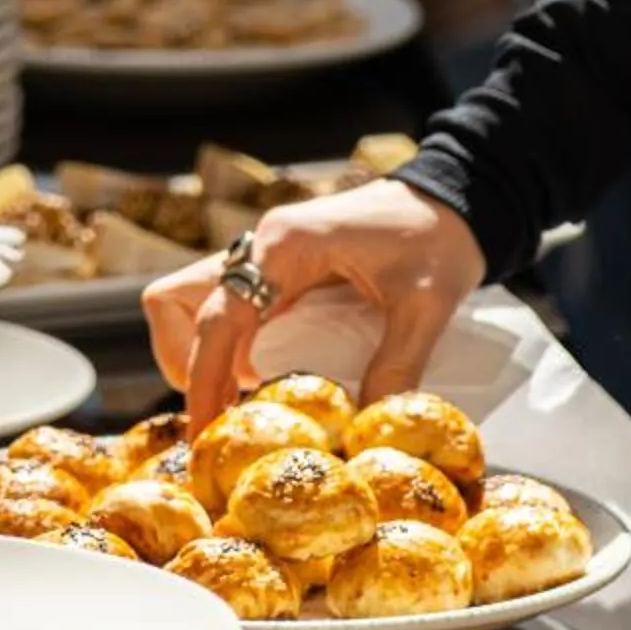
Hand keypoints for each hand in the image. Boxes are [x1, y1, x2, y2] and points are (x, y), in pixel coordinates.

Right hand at [142, 180, 487, 433]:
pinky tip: (263, 385)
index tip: (204, 432)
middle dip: (185, 363)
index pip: (219, 317)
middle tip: (218, 415)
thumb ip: (396, 364)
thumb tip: (366, 429)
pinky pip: (232, 310)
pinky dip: (232, 349)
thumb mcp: (425, 304)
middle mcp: (261, 247)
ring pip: (195, 304)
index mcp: (285, 246)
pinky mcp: (278, 270)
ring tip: (237, 407)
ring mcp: (265, 257)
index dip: (204, 379)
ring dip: (205, 356)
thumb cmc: (438, 237)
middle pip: (176, 301)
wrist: (454, 197)